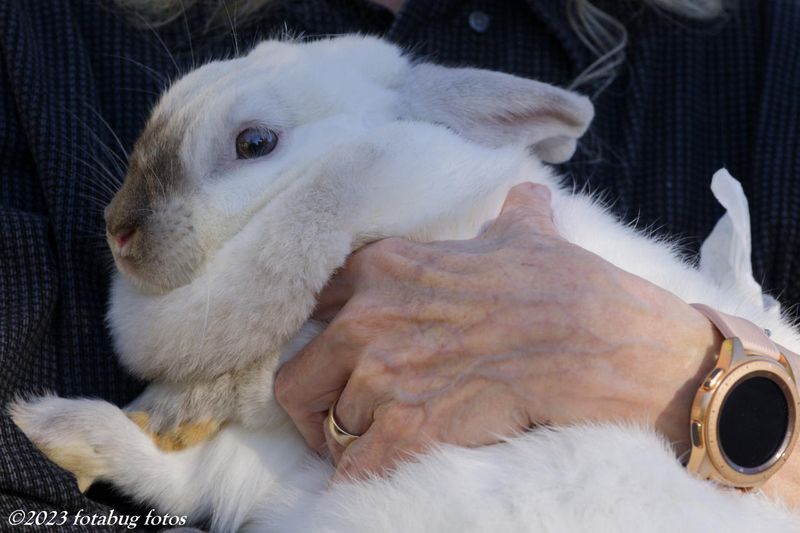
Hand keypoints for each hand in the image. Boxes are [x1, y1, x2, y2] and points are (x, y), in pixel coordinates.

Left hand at [275, 183, 721, 480]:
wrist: (603, 339)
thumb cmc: (564, 284)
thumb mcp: (527, 233)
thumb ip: (509, 214)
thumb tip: (525, 194)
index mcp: (383, 268)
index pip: (307, 308)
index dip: (320, 341)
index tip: (340, 362)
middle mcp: (368, 319)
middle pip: (296, 380)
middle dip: (320, 405)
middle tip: (352, 418)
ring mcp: (384, 375)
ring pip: (331, 430)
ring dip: (359, 442)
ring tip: (394, 441)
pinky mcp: (409, 427)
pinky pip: (355, 471)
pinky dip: (368, 478)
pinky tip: (397, 468)